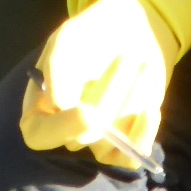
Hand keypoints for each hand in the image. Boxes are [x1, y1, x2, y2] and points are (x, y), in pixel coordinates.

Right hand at [19, 0, 176, 171]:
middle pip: (84, 134)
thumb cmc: (90, 35)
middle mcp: (65, 130)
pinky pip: (129, 156)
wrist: (128, 34)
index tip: (88, 111)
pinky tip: (151, 111)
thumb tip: (58, 104)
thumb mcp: (68, 40)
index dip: (63, 127)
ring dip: (130, 102)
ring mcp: (96, 138)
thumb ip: (57, 66)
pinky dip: (141, 137)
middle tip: (126, 57)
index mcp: (40, 108)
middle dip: (109, 96)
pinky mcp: (123, 141)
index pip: (39, 134)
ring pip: (110, 140)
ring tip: (141, 63)